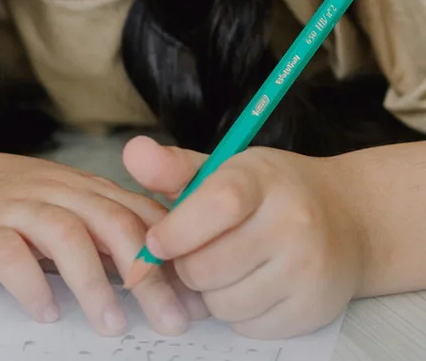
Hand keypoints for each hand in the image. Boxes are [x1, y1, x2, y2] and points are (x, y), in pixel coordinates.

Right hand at [0, 146, 198, 336]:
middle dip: (146, 272)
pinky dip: (31, 282)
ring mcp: (16, 207)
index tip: (197, 296)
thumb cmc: (7, 206)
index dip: (172, 252)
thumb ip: (106, 234)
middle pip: (111, 221)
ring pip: (65, 234)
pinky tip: (46, 310)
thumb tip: (166, 282)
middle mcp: (54, 190)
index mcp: (82, 187)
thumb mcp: (62, 207)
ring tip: (112, 326)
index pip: (137, 211)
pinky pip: (8, 253)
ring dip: (94, 281)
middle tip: (170, 320)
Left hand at [123, 135, 364, 338]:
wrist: (347, 218)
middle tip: (194, 253)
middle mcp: (291, 222)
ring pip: (224, 303)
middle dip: (187, 266)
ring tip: (223, 267)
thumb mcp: (226, 168)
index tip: (157, 242)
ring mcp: (306, 268)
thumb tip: (132, 152)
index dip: (176, 230)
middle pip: (208, 266)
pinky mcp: (313, 309)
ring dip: (211, 292)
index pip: (215, 204)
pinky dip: (238, 314)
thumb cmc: (271, 192)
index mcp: (262, 179)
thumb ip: (174, 167)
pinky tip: (249, 285)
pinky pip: (249, 327)